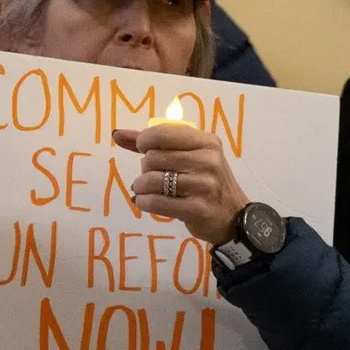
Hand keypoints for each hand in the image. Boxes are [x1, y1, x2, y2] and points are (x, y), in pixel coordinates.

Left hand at [113, 123, 251, 244]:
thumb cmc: (205, 182)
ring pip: (152, 180)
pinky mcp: (198, 208)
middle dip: (145, 168)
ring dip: (141, 187)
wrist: (232, 216)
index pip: (163, 133)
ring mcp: (205, 185)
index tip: (144, 150)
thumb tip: (117, 134)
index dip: (144, 141)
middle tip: (152, 176)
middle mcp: (209, 161)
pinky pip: (156, 202)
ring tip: (145, 190)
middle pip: (153, 158)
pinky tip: (146, 202)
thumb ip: (153, 144)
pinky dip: (144, 202)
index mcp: (208, 142)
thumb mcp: (188, 156)